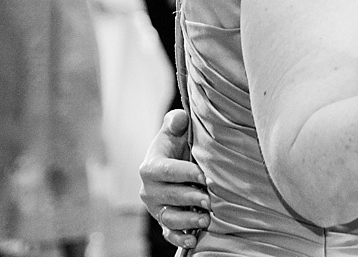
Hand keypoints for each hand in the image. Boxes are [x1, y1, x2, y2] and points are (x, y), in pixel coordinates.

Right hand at [139, 109, 211, 250]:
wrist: (173, 166)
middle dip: (190, 198)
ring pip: (169, 217)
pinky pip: (168, 233)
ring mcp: (155, 208)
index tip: (203, 175)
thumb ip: (175, 122)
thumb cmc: (176, 146)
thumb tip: (179, 119)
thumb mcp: (174, 131)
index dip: (185, 173)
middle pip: (170, 196)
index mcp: (150, 167)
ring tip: (206, 219)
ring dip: (187, 220)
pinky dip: (179, 238)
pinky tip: (192, 239)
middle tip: (209, 199)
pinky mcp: (163, 222)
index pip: (166, 171)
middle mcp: (148, 190)